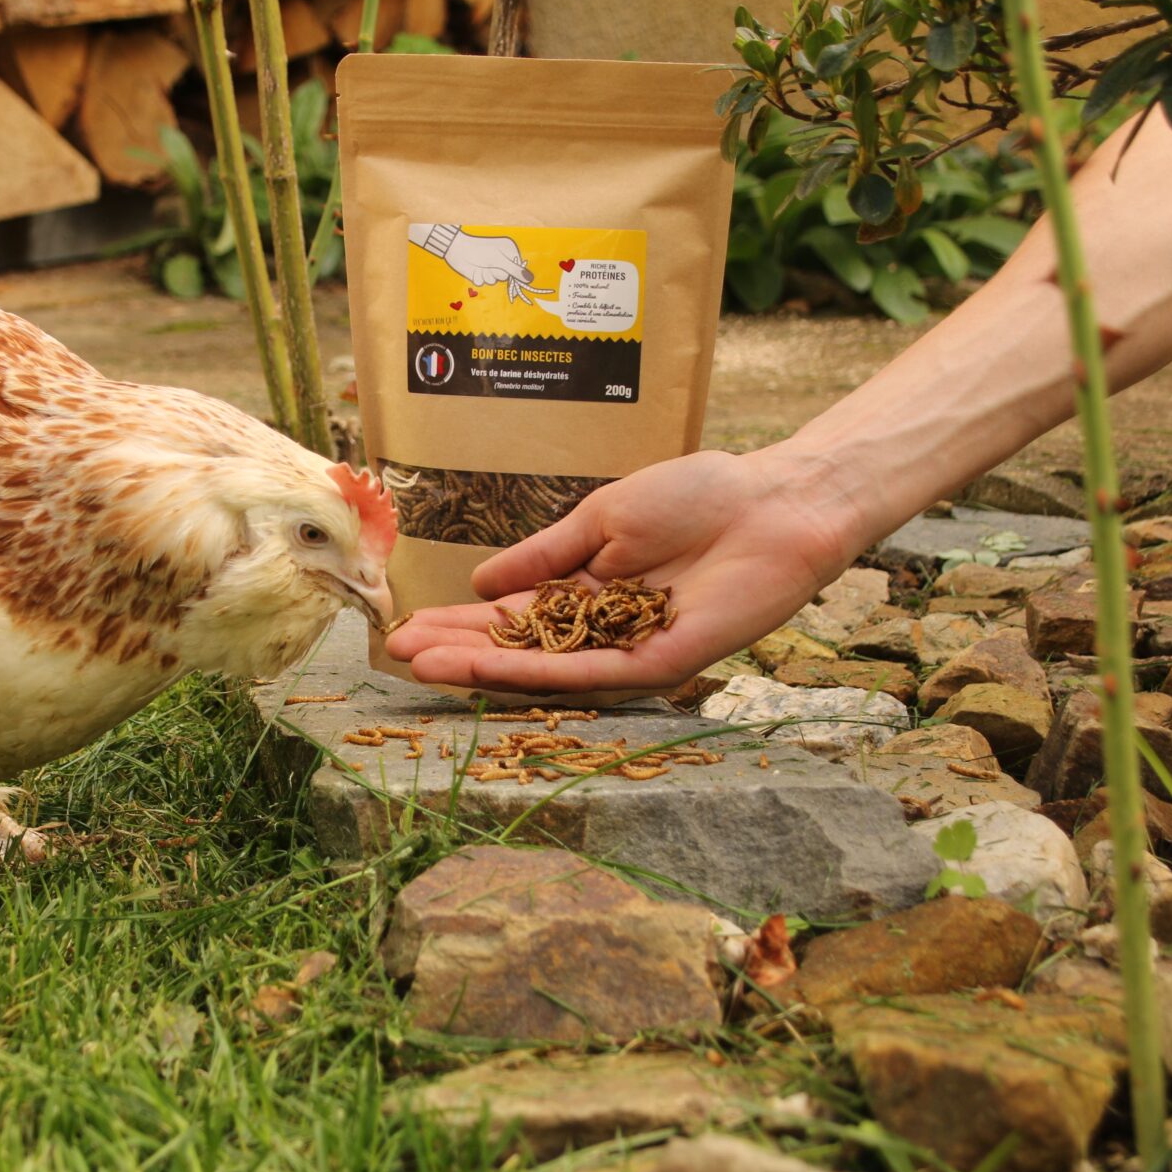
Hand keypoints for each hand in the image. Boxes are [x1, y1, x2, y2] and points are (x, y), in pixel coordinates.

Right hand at [385, 448, 859, 692]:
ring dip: (483, 670)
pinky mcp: (660, 664)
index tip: (409, 628)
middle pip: (518, 650)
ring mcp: (627, 650)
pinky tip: (491, 671)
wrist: (770, 503)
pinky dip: (537, 674)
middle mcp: (601, 630)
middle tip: (401, 655)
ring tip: (427, 666)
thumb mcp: (602, 519)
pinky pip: (590, 675)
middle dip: (458, 652)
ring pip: (544, 670)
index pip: (511, 615)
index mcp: (586, 592)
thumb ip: (544, 556)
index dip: (460, 622)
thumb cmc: (698, 496)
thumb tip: (481, 581)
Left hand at [444, 232, 531, 286]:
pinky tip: (474, 270)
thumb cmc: (480, 250)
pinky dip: (478, 278)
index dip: (513, 273)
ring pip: (494, 281)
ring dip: (486, 276)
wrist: (457, 250)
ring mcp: (490, 267)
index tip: (508, 274)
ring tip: (481, 267)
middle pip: (505, 277)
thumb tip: (530, 278)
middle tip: (490, 265)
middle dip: (496, 273)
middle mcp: (501, 260)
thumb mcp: (500, 259)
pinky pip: (483, 283)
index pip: (518, 269)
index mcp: (509, 251)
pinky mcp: (480, 273)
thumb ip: (515, 270)